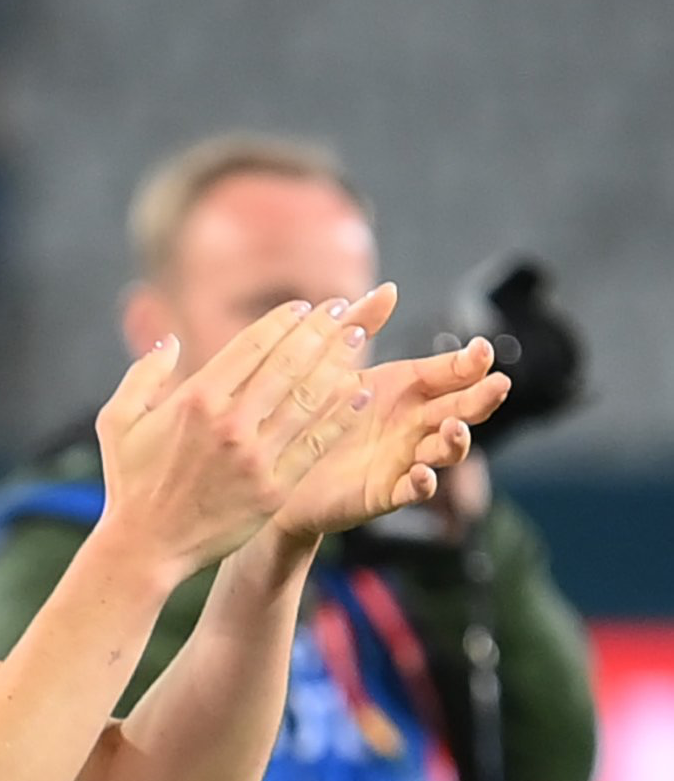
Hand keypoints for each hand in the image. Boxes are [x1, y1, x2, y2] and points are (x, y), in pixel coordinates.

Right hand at [94, 285, 395, 583]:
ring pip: (308, 398)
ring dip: (336, 363)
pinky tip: (357, 392)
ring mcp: (254, 458)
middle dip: (319, 331)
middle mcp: (229, 424)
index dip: (282, 322)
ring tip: (355, 338)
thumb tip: (172, 342)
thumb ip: (143, 375)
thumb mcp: (117, 422)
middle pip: (287, 364)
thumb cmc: (129, 484)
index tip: (303, 308)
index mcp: (195, 400)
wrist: (145, 548)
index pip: (252, 346)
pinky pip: (316, 444)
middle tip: (342, 309)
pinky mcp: (273, 490)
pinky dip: (340, 416)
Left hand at [272, 338, 509, 537]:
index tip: (482, 350)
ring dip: (456, 441)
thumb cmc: (316, 414)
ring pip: (445, 451)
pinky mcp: (386, 492)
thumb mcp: (336, 368)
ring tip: (455, 427)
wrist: (281, 469)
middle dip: (482, 398)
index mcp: (409, 389)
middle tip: (498, 385)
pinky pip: (413, 491)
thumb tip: (388, 288)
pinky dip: (423, 484)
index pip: (450, 371)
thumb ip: (359, 327)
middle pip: (460, 408)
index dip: (469, 362)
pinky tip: (423, 475)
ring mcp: (406, 458)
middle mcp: (415, 423)